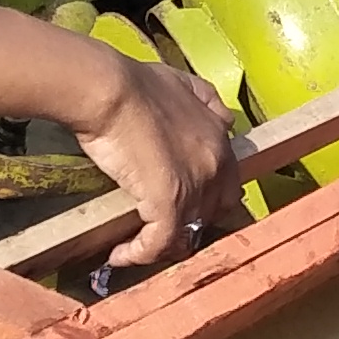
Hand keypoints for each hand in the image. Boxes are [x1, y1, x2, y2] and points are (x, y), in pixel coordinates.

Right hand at [65, 47, 244, 268]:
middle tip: (159, 226)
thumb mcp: (184, 84)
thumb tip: (223, 120)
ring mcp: (195, 186)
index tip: (181, 205)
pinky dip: (140, 254)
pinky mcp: (168, 202)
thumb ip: (207, 102)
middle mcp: (215, 166)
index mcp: (220, 140)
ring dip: (163, 244)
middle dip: (189, 223)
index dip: (205, 200)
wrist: (111, 90)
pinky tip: (120, 254)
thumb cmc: (136, 84)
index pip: (228, 185)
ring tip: (138, 247)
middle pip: (213, 213)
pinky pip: (160, 243)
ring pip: (188, 233)